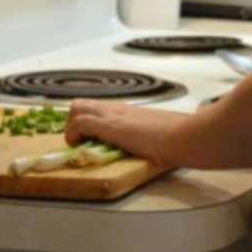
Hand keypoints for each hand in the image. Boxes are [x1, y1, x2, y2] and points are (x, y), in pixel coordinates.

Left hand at [65, 99, 187, 166]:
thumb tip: (156, 146)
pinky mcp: (110, 125)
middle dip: (74, 123)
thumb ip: (150, 136)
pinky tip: (82, 146)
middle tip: (82, 141)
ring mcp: (113, 116)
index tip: (88, 139)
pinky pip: (80, 123)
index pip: (98, 109)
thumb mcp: (158, 133)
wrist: (180, 136)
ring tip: (81, 144)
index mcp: (129, 113)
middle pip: (81, 104)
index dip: (87, 122)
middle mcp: (118, 110)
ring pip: (76, 108)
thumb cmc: (176, 137)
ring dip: (72, 128)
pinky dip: (73, 135)